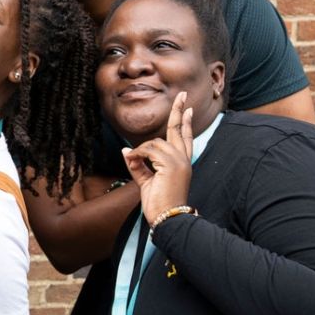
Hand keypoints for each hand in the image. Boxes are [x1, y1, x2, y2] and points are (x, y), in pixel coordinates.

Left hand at [122, 91, 192, 227]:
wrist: (168, 218)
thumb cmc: (159, 203)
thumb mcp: (147, 182)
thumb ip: (138, 165)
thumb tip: (125, 150)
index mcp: (182, 163)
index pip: (185, 139)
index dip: (186, 124)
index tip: (189, 110)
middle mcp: (184, 159)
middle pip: (179, 130)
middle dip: (179, 111)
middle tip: (183, 95)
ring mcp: (179, 160)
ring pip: (154, 143)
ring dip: (141, 152)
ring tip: (135, 163)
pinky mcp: (171, 163)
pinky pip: (148, 150)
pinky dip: (138, 155)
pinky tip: (134, 161)